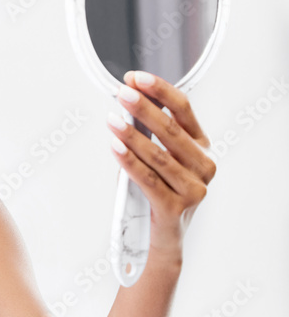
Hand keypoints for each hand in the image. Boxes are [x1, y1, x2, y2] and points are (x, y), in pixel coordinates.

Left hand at [107, 70, 216, 260]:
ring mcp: (193, 188)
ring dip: (132, 134)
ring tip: (111, 119)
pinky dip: (129, 161)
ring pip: (158, 155)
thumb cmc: (158, 191)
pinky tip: (114, 147)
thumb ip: (149, 133)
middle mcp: (204, 165)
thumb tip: (128, 101)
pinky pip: (147, 179)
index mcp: (202, 148)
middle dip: (144, 108)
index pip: (183, 110)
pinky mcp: (175, 207)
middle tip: (122, 93)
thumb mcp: (159, 159)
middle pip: (171, 130)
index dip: (160, 91)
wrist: (164, 238)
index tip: (136, 78)